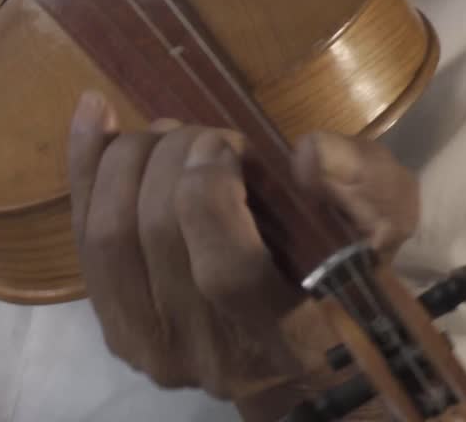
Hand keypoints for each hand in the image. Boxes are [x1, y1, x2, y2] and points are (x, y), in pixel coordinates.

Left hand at [67, 92, 418, 419]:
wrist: (296, 348)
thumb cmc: (345, 276)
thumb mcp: (384, 227)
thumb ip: (367, 186)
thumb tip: (308, 153)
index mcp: (288, 338)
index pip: (225, 268)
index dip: (211, 188)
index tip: (227, 144)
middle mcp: (209, 354)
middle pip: (155, 236)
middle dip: (170, 159)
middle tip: (200, 132)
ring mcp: (150, 346)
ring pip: (107, 235)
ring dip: (126, 160)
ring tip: (163, 134)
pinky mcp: (113, 326)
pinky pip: (80, 237)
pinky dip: (84, 167)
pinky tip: (94, 111)